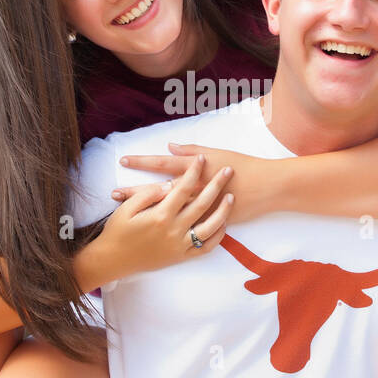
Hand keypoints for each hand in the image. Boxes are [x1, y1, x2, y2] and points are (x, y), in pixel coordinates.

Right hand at [102, 154, 234, 279]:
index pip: (182, 188)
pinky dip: (217, 235)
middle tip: (227, 170)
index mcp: (159, 215)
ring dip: (223, 210)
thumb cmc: (117, 232)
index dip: (193, 171)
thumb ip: (147, 195)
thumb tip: (167, 184)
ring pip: (210, 226)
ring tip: (232, 196)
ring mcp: (180, 245)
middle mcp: (173, 230)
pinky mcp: (182, 256)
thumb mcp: (126, 209)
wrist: (113, 261)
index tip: (201, 159)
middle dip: (216, 184)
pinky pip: (206, 247)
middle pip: (201, 203)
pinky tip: (223, 223)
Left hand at [115, 142, 267, 223]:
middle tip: (112, 193)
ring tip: (124, 213)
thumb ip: (191, 151)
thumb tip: (170, 148)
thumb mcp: (216, 153)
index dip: (142, 162)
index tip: (123, 161)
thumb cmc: (242, 166)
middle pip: (158, 190)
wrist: (266, 188)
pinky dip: (167, 226)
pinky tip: (153, 229)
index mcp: (195, 169)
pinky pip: (182, 225)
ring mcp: (198, 208)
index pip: (162, 165)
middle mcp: (193, 189)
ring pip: (166, 210)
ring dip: (145, 210)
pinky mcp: (206, 222)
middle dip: (134, 192)